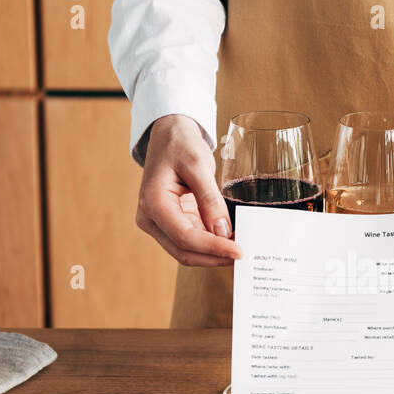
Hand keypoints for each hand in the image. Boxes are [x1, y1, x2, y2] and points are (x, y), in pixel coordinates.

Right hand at [135, 115, 241, 265]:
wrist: (169, 135)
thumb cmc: (180, 144)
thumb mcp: (198, 165)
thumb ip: (210, 199)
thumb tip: (223, 232)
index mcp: (153, 202)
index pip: (184, 236)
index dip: (213, 248)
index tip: (238, 251)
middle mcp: (150, 218)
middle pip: (183, 251)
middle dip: (214, 257)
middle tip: (242, 255)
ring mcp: (159, 223)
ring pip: (186, 251)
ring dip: (212, 254)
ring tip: (238, 248)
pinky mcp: (170, 223)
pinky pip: (190, 241)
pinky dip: (210, 245)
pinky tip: (228, 241)